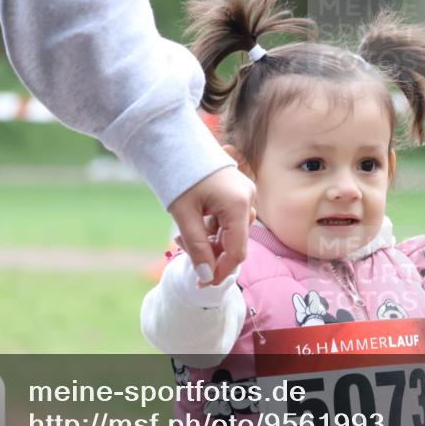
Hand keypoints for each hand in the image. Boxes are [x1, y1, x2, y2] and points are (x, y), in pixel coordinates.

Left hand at [168, 166, 255, 285]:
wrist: (177, 142)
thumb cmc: (179, 175)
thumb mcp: (184, 215)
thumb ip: (196, 247)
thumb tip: (205, 277)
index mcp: (238, 205)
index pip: (237, 251)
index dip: (220, 270)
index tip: (202, 283)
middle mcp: (248, 199)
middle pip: (236, 241)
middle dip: (212, 253)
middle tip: (184, 252)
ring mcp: (245, 194)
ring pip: (232, 231)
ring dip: (210, 241)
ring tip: (182, 237)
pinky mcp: (237, 192)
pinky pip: (229, 219)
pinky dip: (212, 228)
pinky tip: (193, 225)